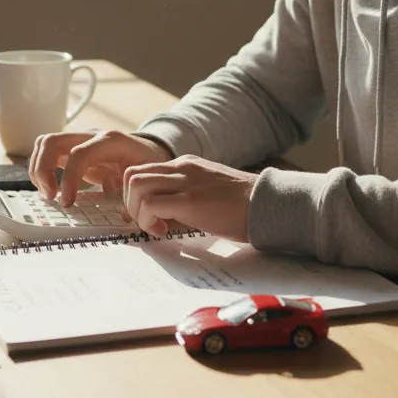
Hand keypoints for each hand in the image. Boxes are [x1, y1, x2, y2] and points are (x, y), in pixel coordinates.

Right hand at [28, 129, 170, 203]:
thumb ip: (135, 195)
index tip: (67, 203)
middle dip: (43, 170)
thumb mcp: (145, 179)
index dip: (69, 179)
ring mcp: (79, 140)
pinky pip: (47, 152)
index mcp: (111, 141)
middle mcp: (91, 136)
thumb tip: (124, 217)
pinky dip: (42, 170)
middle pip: (53, 141)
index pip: (79, 154)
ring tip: (48, 194)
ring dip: (38, 169)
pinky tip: (50, 189)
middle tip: (50, 197)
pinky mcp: (72, 149)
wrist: (150, 151)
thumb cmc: (148, 166)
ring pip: (45, 143)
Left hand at [123, 156, 257, 242]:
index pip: (144, 171)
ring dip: (137, 211)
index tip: (150, 216)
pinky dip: (148, 221)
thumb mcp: (207, 194)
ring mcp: (185, 181)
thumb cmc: (242, 207)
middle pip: (132, 174)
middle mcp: (181, 167)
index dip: (138, 196)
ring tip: (155, 227)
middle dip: (130, 203)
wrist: (267, 205)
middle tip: (147, 222)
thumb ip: (183, 199)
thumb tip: (160, 219)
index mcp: (186, 165)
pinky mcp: (189, 200)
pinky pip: (150, 205)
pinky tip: (164, 231)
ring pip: (136, 185)